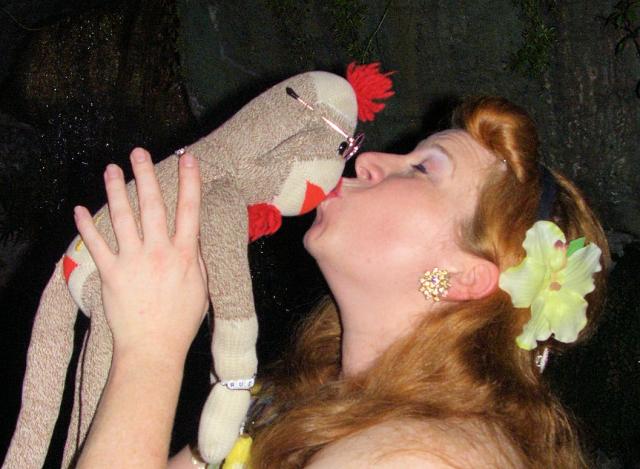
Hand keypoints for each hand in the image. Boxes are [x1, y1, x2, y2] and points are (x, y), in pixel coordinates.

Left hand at [74, 148, 207, 361]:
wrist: (153, 348)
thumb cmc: (181, 321)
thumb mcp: (201, 288)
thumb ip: (196, 259)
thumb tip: (192, 238)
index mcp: (185, 255)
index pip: (189, 211)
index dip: (190, 182)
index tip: (188, 160)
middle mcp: (159, 253)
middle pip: (152, 206)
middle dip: (146, 175)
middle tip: (139, 152)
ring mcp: (133, 262)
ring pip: (123, 218)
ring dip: (116, 191)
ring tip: (111, 169)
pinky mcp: (111, 274)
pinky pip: (97, 245)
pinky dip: (86, 226)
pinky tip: (79, 209)